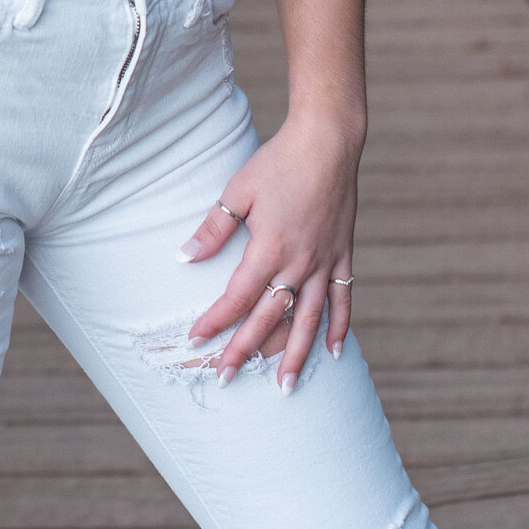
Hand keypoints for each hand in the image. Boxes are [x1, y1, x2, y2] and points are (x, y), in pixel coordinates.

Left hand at [176, 113, 361, 391]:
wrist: (328, 141)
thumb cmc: (279, 161)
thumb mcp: (238, 189)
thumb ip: (213, 228)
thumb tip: (184, 259)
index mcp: (269, 247)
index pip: (237, 297)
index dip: (215, 321)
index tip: (196, 340)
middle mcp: (299, 262)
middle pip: (269, 318)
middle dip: (246, 350)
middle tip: (226, 378)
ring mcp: (324, 261)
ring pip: (309, 319)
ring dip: (295, 355)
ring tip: (285, 387)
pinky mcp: (343, 254)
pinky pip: (342, 299)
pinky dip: (338, 327)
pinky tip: (333, 352)